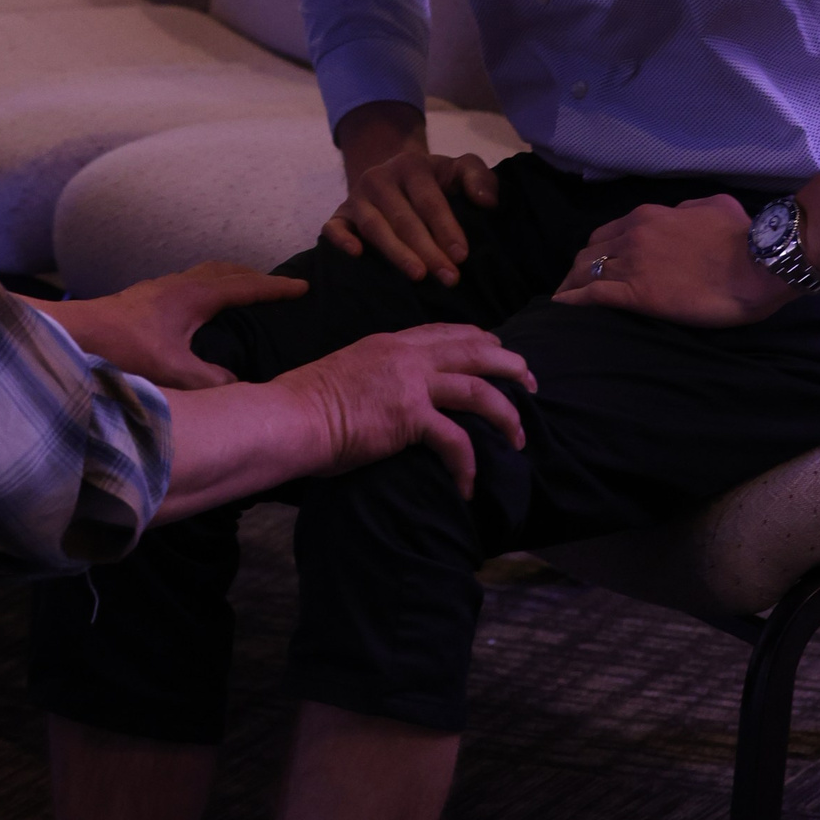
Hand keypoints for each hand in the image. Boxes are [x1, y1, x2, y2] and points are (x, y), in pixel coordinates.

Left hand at [45, 263, 305, 389]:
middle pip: (229, 271)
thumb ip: (209, 379)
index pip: (247, 286)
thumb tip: (237, 386)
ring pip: (208, 273)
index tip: (305, 287)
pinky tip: (203, 310)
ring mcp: (163, 287)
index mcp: (195, 295)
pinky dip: (211, 287)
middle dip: (258, 277)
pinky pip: (192, 282)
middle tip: (281, 287)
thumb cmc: (121, 347)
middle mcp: (181, 284)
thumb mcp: (171, 370)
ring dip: (232, 279)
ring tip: (248, 292)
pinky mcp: (148, 297)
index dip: (278, 288)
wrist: (74, 333)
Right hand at [276, 324, 533, 497]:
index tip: (498, 351)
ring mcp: (410, 384)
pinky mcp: (409, 416)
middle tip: (530, 382)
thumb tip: (384, 394)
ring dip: (505, 414)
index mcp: (389, 345)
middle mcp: (405, 356)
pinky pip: (455, 441)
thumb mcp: (345, 373)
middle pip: (475, 350)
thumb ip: (373, 376)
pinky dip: (468, 465)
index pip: (445, 333)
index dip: (478, 341)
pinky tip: (468, 485)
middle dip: (509, 365)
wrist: (289, 417)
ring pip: (478, 390)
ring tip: (519, 438)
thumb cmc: (304, 405)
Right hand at [324, 140, 498, 285]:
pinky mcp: (340, 214)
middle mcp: (379, 178)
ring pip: (373, 227)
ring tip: (418, 275)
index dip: (446, 228)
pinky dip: (341, 240)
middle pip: (404, 218)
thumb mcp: (459, 170)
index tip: (462, 256)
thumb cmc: (434, 181)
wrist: (394, 176)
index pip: (429, 201)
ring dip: (396, 252)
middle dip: (428, 250)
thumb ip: (479, 178)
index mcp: (411, 165)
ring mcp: (356, 196)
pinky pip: (333, 227)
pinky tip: (356, 255)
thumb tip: (487, 202)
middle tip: (448, 277)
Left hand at [553, 193, 790, 327]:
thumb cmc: (744, 235)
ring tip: (565, 297)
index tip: (596, 260)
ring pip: (585, 270)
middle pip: (591, 250)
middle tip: (576, 282)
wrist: (758, 264)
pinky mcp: (636, 293)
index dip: (599, 248)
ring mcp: (632, 263)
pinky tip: (562, 308)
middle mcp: (634, 234)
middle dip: (580, 266)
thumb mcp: (715, 206)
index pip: (609, 231)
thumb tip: (679, 214)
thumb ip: (689, 209)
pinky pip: (592, 294)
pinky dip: (573, 299)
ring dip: (572, 283)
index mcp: (651, 215)